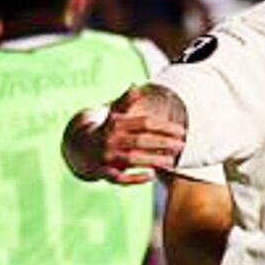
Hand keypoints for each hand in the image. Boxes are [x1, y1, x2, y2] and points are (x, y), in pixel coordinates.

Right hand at [65, 87, 185, 184]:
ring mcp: (106, 156)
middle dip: (163, 143)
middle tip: (182, 146)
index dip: (164, 127)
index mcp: (116, 123)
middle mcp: (110, 139)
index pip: (144, 123)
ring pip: (132, 159)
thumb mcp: (114, 114)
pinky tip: (151, 176)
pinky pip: (120, 178)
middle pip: (140, 141)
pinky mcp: (104, 172)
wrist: (82, 148)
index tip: (182, 131)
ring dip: (153, 160)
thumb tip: (135, 86)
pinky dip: (135, 178)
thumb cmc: (107, 130)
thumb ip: (126, 101)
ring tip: (171, 161)